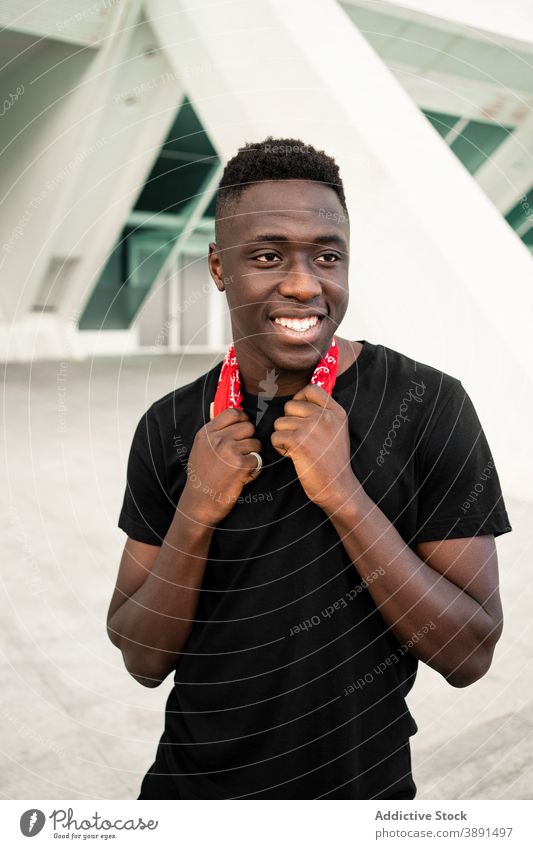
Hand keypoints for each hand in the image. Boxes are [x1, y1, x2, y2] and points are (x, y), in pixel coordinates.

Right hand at [179, 408, 261, 526]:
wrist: (199, 502)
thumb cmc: (201, 476)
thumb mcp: (201, 448)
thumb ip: (214, 431)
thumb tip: (227, 411)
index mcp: (207, 433)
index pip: (233, 412)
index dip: (242, 419)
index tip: (242, 429)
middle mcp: (218, 439)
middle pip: (248, 426)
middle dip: (249, 439)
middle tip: (242, 452)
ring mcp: (229, 451)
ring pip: (256, 443)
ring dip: (253, 455)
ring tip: (241, 466)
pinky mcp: (241, 465)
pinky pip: (258, 460)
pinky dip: (254, 469)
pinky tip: (244, 476)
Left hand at [271, 384, 355, 512]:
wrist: (338, 486)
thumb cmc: (333, 461)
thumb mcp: (337, 430)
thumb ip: (323, 413)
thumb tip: (299, 399)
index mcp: (336, 412)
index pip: (310, 389)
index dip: (298, 399)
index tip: (298, 415)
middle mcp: (325, 416)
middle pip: (289, 406)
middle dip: (288, 422)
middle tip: (298, 439)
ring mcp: (312, 428)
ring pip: (279, 422)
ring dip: (283, 436)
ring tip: (297, 449)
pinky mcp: (298, 442)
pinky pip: (276, 437)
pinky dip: (280, 447)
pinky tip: (293, 456)